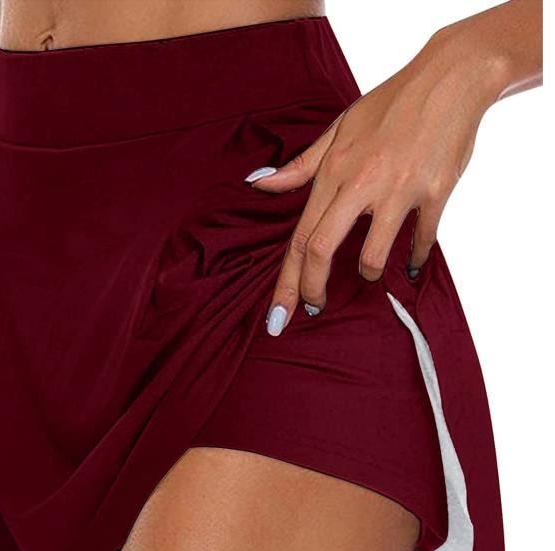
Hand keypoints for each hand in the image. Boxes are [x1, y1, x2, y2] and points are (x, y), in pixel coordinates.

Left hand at [248, 30, 498, 336]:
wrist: (449, 78)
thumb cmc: (389, 104)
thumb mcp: (338, 129)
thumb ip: (300, 166)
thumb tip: (259, 185)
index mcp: (333, 172)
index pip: (300, 237)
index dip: (286, 281)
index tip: (280, 314)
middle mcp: (360, 184)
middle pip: (322, 249)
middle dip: (312, 289)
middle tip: (313, 308)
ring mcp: (398, 190)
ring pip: (372, 255)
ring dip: (367, 275)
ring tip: (367, 274)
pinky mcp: (435, 193)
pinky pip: (421, 240)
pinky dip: (414, 259)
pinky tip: (410, 266)